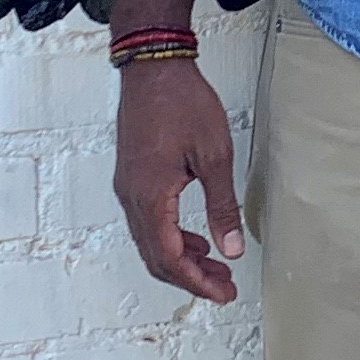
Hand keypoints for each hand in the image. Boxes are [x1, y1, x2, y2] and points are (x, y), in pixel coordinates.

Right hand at [114, 58, 245, 303]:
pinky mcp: (131, 176)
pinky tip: (195, 236)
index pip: (170, 258)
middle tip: (224, 286)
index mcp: (151, 196)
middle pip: (156, 257)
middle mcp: (132, 197)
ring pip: (150, 241)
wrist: (153, 66)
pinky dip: (170, 237)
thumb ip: (222, 207)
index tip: (223, 293)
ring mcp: (128, 187)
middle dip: (190, 277)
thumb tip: (231, 248)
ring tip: (215, 265)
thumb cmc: (182, 102)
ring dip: (181, 259)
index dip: (197, 283)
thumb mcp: (214, 155)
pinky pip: (147, 221)